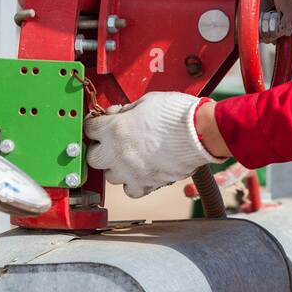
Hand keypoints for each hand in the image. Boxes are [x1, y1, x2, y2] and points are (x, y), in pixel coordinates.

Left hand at [83, 92, 223, 198]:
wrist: (202, 131)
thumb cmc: (177, 113)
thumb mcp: (147, 101)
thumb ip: (128, 110)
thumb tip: (119, 115)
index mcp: (115, 128)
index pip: (89, 129)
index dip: (96, 125)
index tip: (100, 125)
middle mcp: (118, 152)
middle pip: (93, 158)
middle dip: (101, 149)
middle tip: (112, 143)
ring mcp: (131, 171)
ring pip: (110, 177)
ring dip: (117, 167)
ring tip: (130, 158)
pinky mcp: (146, 184)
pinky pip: (130, 190)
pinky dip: (133, 183)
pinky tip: (140, 172)